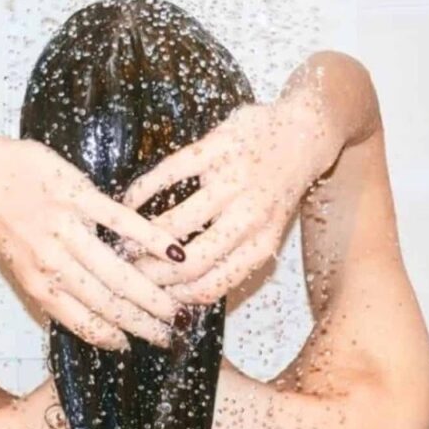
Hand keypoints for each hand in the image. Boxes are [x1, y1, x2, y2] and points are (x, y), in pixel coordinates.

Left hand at [0, 125, 186, 349]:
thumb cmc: (1, 219)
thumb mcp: (19, 262)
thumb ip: (53, 286)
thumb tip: (88, 313)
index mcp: (37, 283)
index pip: (82, 321)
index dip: (114, 338)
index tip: (140, 346)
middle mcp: (51, 263)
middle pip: (106, 302)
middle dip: (142, 323)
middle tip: (171, 335)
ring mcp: (65, 228)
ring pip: (116, 271)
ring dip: (151, 292)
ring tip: (177, 306)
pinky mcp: (76, 195)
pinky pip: (120, 221)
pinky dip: (151, 239)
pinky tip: (174, 254)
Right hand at [122, 95, 349, 303]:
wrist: (305, 132)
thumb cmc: (277, 188)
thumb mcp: (266, 229)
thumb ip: (234, 257)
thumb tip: (186, 291)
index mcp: (260, 243)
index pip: (211, 285)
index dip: (174, 296)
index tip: (152, 294)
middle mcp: (249, 217)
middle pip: (189, 261)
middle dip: (151, 272)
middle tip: (129, 269)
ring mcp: (232, 180)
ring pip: (176, 222)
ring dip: (140, 235)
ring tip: (123, 238)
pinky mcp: (218, 146)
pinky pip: (170, 173)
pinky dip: (142, 190)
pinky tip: (129, 200)